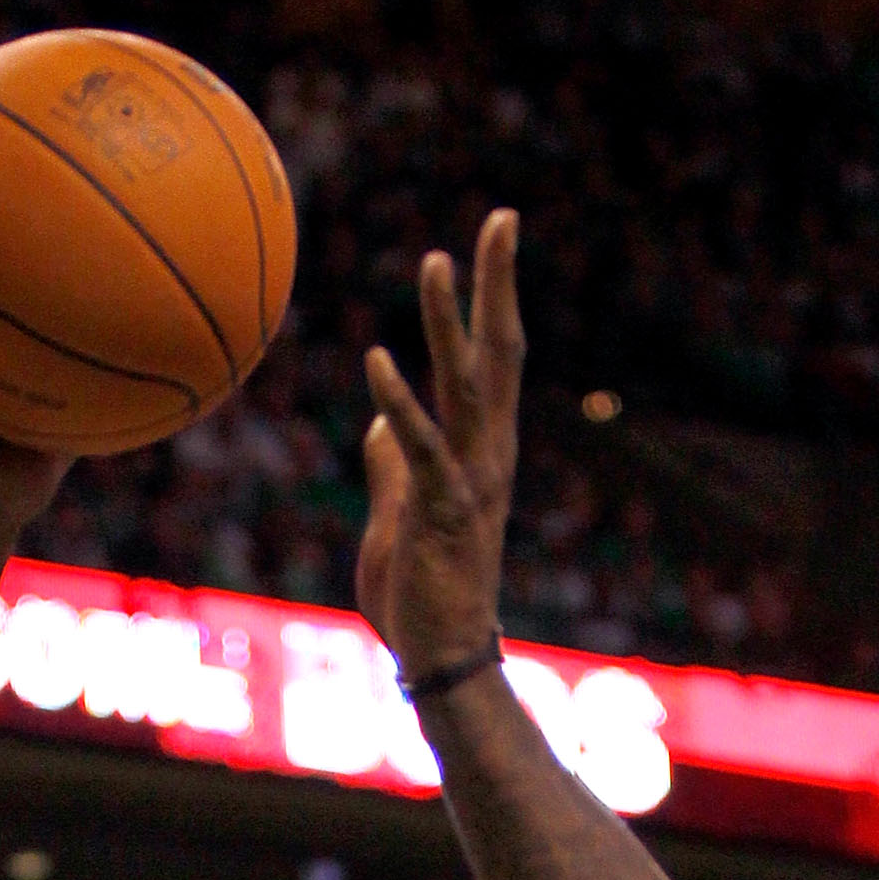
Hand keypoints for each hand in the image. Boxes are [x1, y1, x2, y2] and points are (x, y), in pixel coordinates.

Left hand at [355, 210, 522, 687]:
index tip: (493, 238)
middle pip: (499, 353)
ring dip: (449, 323)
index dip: (493, 298)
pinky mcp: (441, 513)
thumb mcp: (397, 518)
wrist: (442, 660)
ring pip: (466, 386)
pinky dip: (399, 403)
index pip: (493, 360)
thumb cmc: (422, 596)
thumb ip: (390, 467)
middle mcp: (487, 456)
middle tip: (502, 219)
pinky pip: (421, 449)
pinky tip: (377, 360)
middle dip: (499, 285)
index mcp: (480, 451)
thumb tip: (377, 423)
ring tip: (436, 260)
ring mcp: (469, 482)